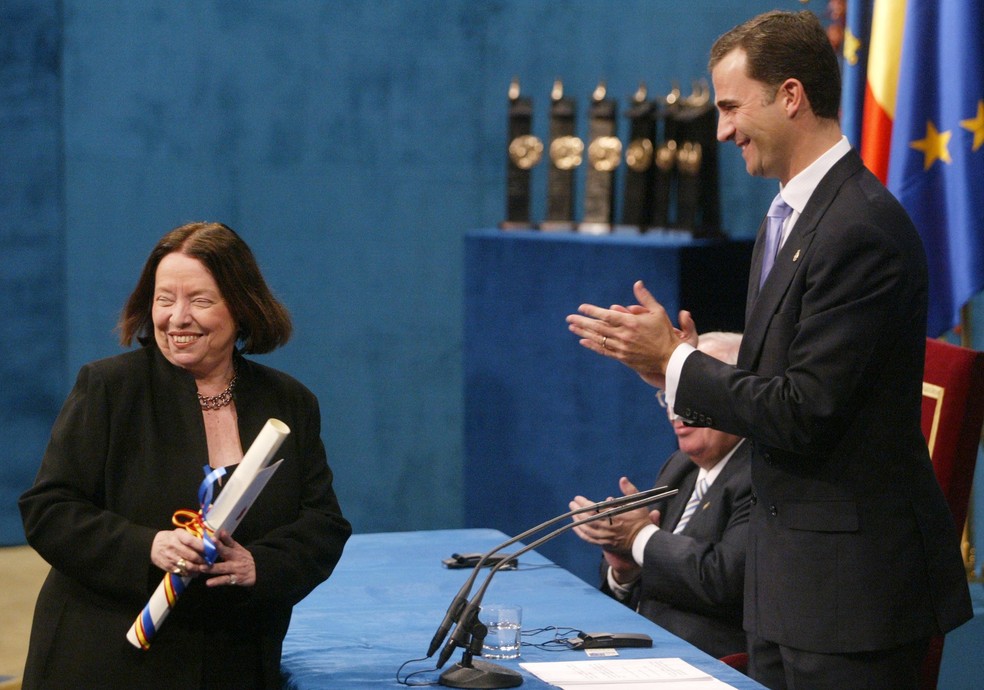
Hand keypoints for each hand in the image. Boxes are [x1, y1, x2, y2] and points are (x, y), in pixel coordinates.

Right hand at [151, 528, 208, 576]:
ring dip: (199, 569)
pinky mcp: (168, 567)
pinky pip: (182, 572)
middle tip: (211, 562)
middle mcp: (174, 546)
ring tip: (205, 568)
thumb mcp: (179, 533)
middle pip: (192, 556)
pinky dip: (191, 573)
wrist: (151, 545)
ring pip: (188, 566)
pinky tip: (196, 572)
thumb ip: (192, 538)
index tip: (212, 551)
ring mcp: (170, 558)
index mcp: (178, 536)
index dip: (203, 547)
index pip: (192, 542)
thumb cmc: (170, 538)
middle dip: (204, 560)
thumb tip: (209, 543)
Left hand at [205, 530, 255, 587]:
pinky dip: (217, 581)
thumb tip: (221, 531)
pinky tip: (208, 583)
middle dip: (219, 548)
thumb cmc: (243, 559)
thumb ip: (229, 542)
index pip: (230, 542)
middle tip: (210, 544)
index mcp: (236, 550)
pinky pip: (225, 580)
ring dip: (212, 568)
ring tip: (202, 568)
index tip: (217, 534)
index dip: (225, 538)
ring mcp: (235, 569)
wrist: (258, 571)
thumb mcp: (239, 549)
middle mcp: (236, 558)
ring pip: (223, 568)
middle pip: (227, 552)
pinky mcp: (235, 579)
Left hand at [566, 280, 697, 387]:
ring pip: (598, 339)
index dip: (592, 311)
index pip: (606, 315)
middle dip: (582, 322)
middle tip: (569, 318)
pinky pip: (604, 351)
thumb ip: (645, 297)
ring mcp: (622, 348)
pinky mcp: (622, 358)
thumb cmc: (665, 332)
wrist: (670, 358)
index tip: (582, 307)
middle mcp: (624, 335)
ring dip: (583, 333)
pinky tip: (583, 341)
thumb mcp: (658, 311)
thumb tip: (637, 283)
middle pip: (598, 327)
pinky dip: (592, 346)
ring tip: (572, 327)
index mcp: (631, 322)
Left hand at [568, 477, 651, 554]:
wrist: (644, 541)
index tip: (577, 498)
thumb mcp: (638, 503)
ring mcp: (605, 537)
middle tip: (572, 504)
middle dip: (578, 511)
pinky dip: (581, 533)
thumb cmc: (641, 521)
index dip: (584, 503)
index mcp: (614, 516)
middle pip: (587, 519)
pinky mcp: (604, 544)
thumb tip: (622, 479)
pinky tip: (576, 528)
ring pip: (586, 529)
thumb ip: (630, 490)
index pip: (594, 509)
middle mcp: (607, 527)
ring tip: (572, 514)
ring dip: (577, 521)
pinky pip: (589, 539)